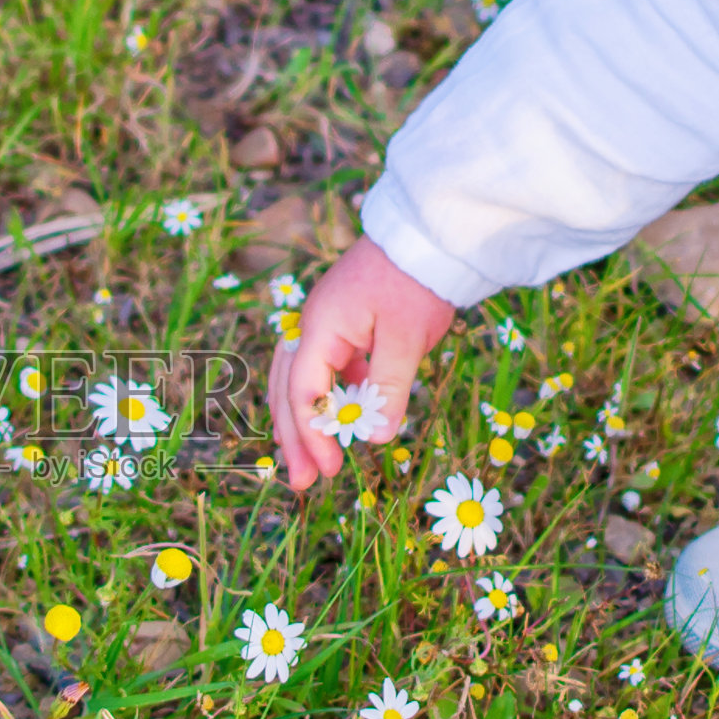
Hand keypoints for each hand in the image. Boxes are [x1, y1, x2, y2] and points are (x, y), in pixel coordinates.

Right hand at [267, 237, 454, 489]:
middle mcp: (311, 326)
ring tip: (311, 463)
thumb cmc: (417, 279)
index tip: (330, 469)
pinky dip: (326, 401)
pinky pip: (323, 371)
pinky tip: (341, 425)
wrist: (430, 233)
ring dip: (304, 423)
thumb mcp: (407, 338)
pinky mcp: (342, 326)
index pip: (303, 391)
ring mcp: (324, 325)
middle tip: (304, 484)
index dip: (314, 434)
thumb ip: (388, 388)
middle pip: (287, 390)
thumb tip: (376, 438)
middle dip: (295, 438)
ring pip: (298, 382)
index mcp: (320, 326)